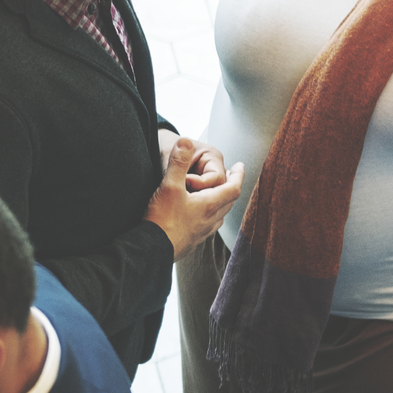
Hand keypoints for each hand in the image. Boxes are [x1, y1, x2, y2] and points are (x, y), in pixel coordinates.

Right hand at [144, 137, 244, 259]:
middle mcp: (211, 219)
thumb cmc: (162, 219)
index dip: (239, 175)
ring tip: (216, 194)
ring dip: (221, 202)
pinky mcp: (193, 241)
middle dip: (231, 186)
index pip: (233, 187)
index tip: (240, 165)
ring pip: (219, 215)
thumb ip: (178, 163)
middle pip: (229, 201)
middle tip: (230, 177)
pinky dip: (210, 215)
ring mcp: (203, 232)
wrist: (152, 250)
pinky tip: (200, 216)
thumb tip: (186, 141)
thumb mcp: (169, 186)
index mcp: (210, 205)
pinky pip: (208, 226)